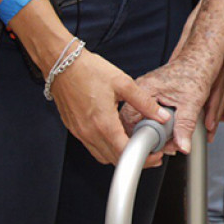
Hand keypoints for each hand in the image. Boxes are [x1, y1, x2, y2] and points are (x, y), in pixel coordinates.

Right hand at [51, 48, 169, 163]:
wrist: (61, 63)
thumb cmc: (88, 70)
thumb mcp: (122, 83)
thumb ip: (145, 102)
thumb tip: (162, 116)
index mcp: (103, 123)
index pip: (126, 153)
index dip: (145, 158)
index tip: (155, 154)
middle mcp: (89, 132)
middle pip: (115, 160)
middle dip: (135, 160)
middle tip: (149, 151)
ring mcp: (79, 132)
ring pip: (103, 156)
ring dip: (119, 155)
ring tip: (133, 143)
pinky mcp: (74, 129)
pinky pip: (92, 147)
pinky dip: (106, 148)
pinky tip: (115, 135)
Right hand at [125, 52, 219, 157]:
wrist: (200, 58)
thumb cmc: (196, 72)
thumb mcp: (192, 102)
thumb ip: (186, 126)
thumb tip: (182, 146)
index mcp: (145, 88)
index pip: (130, 119)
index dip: (142, 137)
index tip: (157, 149)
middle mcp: (140, 89)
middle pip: (130, 122)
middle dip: (146, 139)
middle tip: (164, 148)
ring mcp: (142, 93)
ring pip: (136, 121)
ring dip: (150, 135)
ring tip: (168, 142)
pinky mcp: (149, 96)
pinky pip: (142, 116)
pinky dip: (152, 127)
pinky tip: (165, 134)